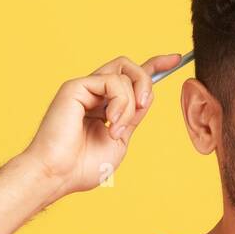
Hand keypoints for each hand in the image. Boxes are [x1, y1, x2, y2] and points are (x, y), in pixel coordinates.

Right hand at [20, 52, 182, 198]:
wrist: (59, 175)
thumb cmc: (82, 166)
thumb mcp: (120, 140)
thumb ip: (133, 117)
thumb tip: (146, 96)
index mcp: (104, 105)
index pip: (130, 78)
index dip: (155, 65)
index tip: (175, 58)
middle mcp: (94, 93)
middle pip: (129, 68)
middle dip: (146, 82)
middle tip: (143, 106)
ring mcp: (84, 88)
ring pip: (124, 74)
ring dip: (130, 104)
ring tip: (118, 128)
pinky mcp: (76, 86)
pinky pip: (112, 81)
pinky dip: (120, 102)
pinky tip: (110, 122)